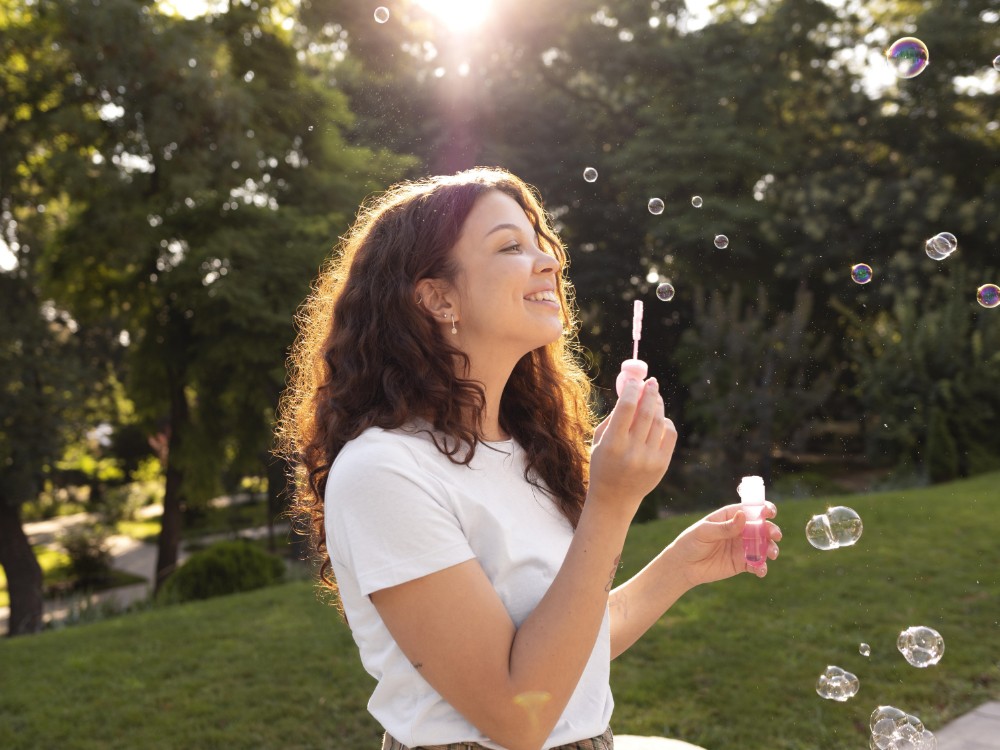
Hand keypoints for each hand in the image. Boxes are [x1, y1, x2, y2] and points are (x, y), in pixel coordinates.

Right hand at [588, 378, 676, 512]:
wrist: (614, 498)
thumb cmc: (603, 463)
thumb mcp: (600, 441)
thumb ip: (614, 417)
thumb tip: (633, 391)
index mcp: (612, 444)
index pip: (626, 408)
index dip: (633, 390)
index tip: (635, 380)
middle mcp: (632, 452)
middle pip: (646, 412)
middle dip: (650, 393)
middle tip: (652, 382)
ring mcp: (649, 459)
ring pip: (659, 421)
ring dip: (658, 405)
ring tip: (654, 397)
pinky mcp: (662, 465)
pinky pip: (669, 434)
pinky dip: (665, 422)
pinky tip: (659, 419)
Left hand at [668, 503, 781, 586]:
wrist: (683, 566)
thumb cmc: (690, 542)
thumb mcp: (704, 532)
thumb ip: (724, 527)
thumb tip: (742, 516)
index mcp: (730, 517)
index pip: (749, 510)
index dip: (763, 509)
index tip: (771, 512)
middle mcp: (739, 530)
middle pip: (761, 528)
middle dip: (771, 530)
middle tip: (775, 535)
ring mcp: (742, 547)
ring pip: (762, 546)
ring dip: (771, 548)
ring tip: (772, 554)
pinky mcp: (742, 563)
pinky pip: (756, 564)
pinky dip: (762, 567)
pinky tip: (761, 571)